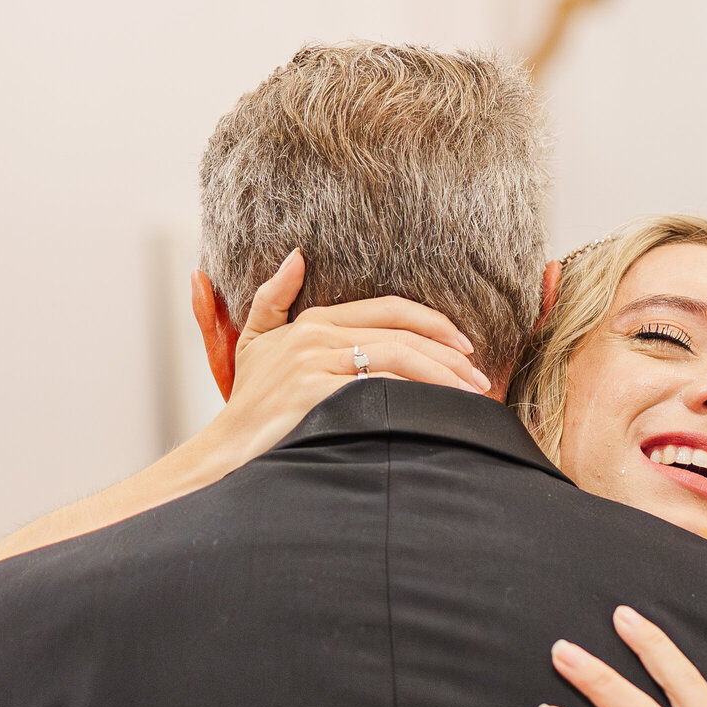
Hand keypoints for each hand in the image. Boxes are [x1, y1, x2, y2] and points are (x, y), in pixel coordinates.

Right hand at [196, 250, 491, 470]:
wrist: (226, 450)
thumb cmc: (248, 404)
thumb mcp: (255, 343)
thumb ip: (273, 298)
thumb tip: (296, 256)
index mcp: (312, 322)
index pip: (390, 308)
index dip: (434, 323)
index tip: (465, 346)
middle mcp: (315, 336)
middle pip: (402, 335)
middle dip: (449, 356)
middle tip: (479, 378)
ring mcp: (315, 364)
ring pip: (397, 359)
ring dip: (442, 377)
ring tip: (470, 395)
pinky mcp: (316, 394)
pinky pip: (379, 388)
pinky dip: (414, 397)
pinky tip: (437, 410)